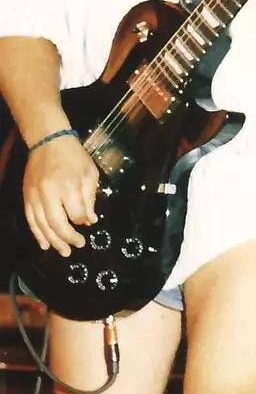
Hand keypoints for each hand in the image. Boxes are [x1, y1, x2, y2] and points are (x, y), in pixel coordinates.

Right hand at [24, 135, 98, 255]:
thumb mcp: (90, 174)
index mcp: (69, 186)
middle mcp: (50, 194)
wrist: (48, 141)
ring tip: (63, 251)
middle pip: (58, 224)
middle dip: (68, 238)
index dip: (83, 222)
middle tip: (77, 246)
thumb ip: (90, 198)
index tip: (87, 224)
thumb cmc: (73, 157)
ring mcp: (36, 196)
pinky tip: (44, 244)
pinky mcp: (27, 197)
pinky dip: (37, 234)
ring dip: (53, 241)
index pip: (76, 214)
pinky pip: (31, 220)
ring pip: (42, 225)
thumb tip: (90, 220)